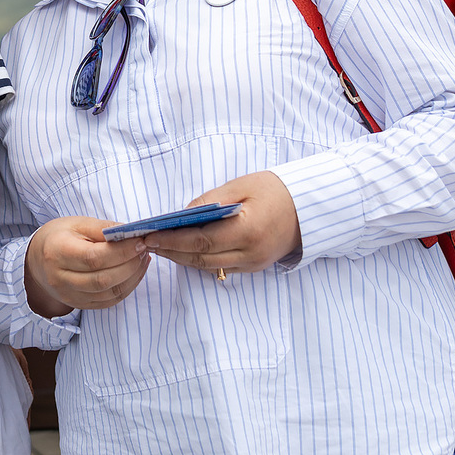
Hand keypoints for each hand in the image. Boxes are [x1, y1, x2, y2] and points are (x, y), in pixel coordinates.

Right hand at [25, 215, 149, 317]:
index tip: (140, 241)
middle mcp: (61, 278)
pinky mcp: (79, 305)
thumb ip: (103, 228)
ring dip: (132, 277)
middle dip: (130, 265)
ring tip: (141, 259)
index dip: (121, 252)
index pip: (94, 258)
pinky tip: (134, 272)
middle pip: (103, 279)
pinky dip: (126, 287)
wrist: (37, 261)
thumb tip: (131, 232)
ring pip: (109, 293)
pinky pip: (108, 301)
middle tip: (144, 249)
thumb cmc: (58, 237)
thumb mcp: (76, 224)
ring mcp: (69, 295)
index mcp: (58, 252)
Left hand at [146, 171, 300, 276]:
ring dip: (182, 258)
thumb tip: (180, 216)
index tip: (150, 235)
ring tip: (159, 246)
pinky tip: (183, 250)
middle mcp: (251, 253)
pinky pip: (220, 267)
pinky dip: (199, 260)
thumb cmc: (274, 190)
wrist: (307, 207)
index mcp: (248, 231)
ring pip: (209, 267)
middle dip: (171, 251)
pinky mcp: (254, 267)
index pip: (201, 241)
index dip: (172, 241)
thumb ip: (209, 202)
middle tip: (147, 242)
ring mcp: (253, 264)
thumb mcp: (239, 186)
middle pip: (201, 259)